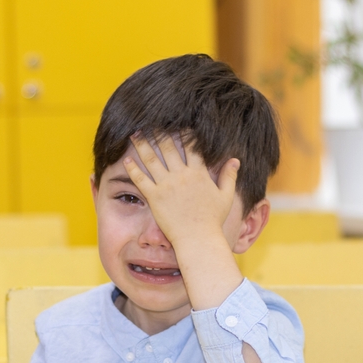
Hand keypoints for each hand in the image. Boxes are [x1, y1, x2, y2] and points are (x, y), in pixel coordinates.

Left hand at [123, 132, 238, 247]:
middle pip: (168, 147)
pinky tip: (126, 160)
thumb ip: (229, 176)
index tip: (176, 123)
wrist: (198, 239)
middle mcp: (181, 175)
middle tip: (150, 123)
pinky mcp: (155, 197)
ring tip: (135, 134)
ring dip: (142, 145)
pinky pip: (141, 180)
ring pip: (151, 159)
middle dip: (158, 133)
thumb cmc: (213, 220)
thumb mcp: (225, 196)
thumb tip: (236, 160)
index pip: (191, 146)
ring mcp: (167, 186)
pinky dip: (133, 169)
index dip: (183, 133)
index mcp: (198, 173)